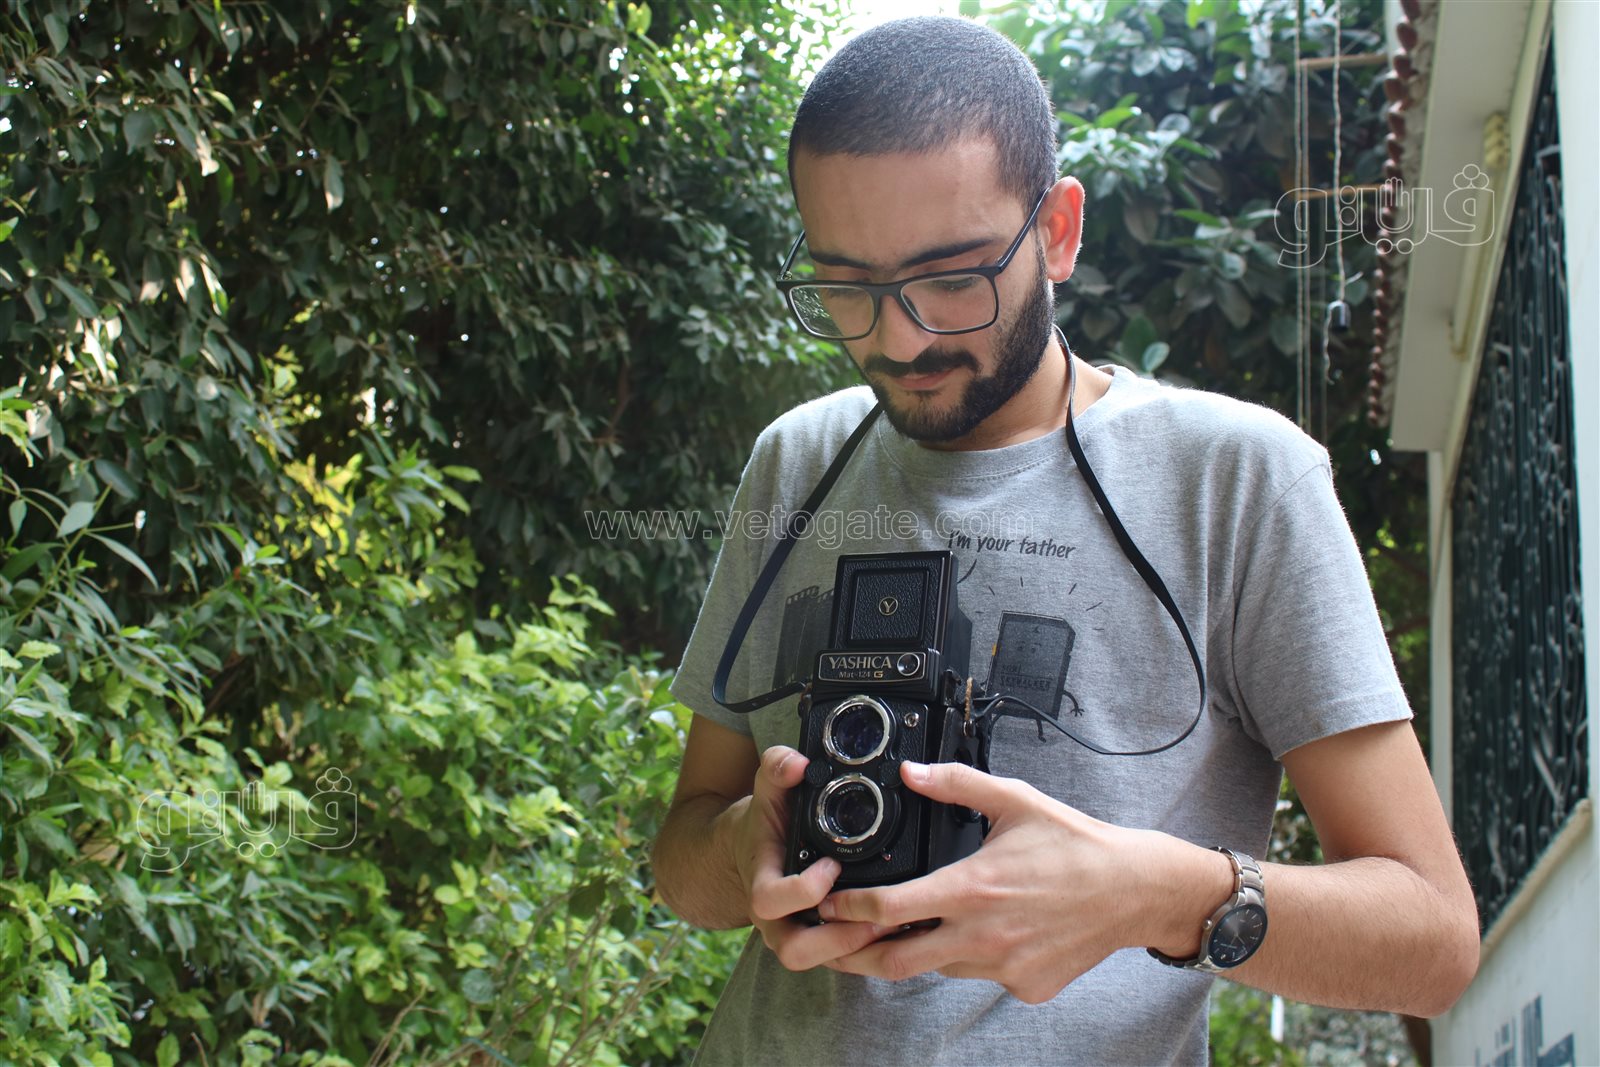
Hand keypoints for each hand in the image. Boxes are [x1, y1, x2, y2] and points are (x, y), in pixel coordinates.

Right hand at [731, 745, 894, 970]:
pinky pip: (839, 959)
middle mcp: (775, 918)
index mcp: (761, 882)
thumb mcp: (767, 790)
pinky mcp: (818, 941)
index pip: (770, 901)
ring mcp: (795, 933)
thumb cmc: (765, 823)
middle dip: (838, 937)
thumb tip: (798, 763)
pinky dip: (865, 949)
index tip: (832, 865)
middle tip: (875, 913)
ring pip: (821, 961)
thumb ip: (777, 768)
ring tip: (891, 925)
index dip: (802, 889)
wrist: (752, 850)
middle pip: (795, 950)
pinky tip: (895, 931)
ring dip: (857, 947)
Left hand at [813, 759, 1191, 1002]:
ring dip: (917, 953)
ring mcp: (1003, 967)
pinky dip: (969, 961)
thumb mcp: (1014, 801)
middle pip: (895, 961)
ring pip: (938, 969)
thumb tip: (912, 772)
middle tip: (836, 941)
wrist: (1133, 890)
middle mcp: (982, 935)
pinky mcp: (1025, 986)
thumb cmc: (1075, 845)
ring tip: (901, 934)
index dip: (846, 909)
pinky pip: (980, 978)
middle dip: (857, 954)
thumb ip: (956, 784)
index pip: (887, 909)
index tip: (828, 903)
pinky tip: (979, 935)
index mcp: (971, 888)